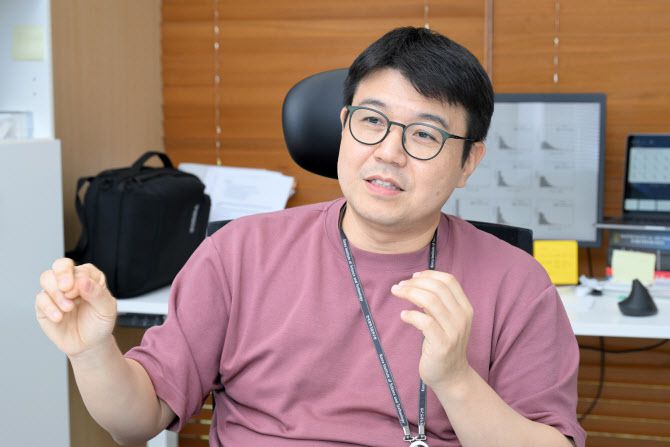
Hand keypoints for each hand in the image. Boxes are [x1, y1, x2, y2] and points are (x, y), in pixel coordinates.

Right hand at [35, 258, 116, 357]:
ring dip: (56, 293)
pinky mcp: (44, 305)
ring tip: (68, 308)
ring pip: (47, 278)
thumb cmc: (99, 323)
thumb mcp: (107, 309)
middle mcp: (72, 281)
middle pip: (60, 265)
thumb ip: (97, 294)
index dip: (80, 278)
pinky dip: (49, 307)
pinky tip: (59, 317)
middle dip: (62, 273)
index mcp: (90, 278)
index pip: (82, 269)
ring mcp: (57, 292)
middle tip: (66, 288)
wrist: (88, 344)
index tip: (81, 291)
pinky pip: (41, 299)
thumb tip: (83, 281)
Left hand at [391, 270, 472, 388]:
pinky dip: (411, 315)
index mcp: (465, 308)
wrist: (451, 376)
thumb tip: (416, 282)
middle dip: (414, 283)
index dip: (429, 274)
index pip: (449, 281)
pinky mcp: (442, 345)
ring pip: (431, 301)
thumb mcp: (446, 320)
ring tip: (396, 293)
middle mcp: (462, 317)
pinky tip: (403, 316)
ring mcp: (454, 331)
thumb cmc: (443, 344)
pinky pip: (425, 322)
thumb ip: (437, 303)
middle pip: (437, 288)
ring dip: (409, 293)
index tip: (413, 277)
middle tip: (398, 286)